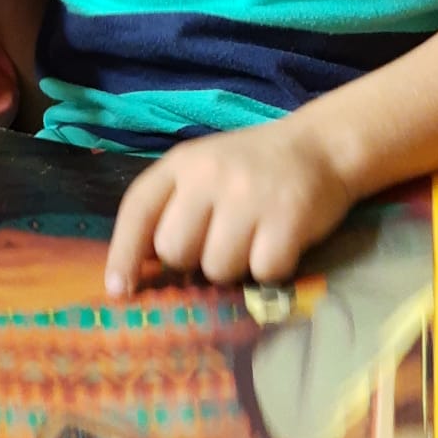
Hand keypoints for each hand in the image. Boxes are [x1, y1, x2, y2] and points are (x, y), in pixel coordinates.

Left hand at [105, 118, 353, 293]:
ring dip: (234, 267)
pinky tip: (278, 243)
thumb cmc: (251, 168)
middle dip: (192, 260)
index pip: (138, 209)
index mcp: (181, 163)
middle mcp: (209, 175)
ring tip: (252, 239)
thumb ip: (170, 207)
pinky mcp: (288, 217)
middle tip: (218, 242)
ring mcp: (249, 195)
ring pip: (217, 268)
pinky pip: (262, 272)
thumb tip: (139, 269)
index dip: (123, 254)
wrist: (320, 146)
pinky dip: (271, 269)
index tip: (118, 290)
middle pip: (174, 251)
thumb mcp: (202, 171)